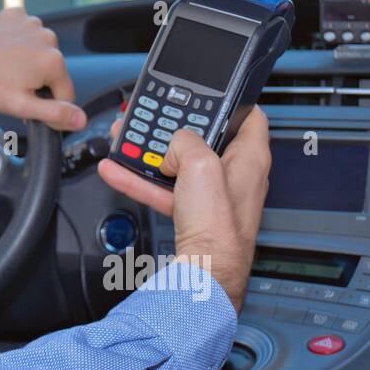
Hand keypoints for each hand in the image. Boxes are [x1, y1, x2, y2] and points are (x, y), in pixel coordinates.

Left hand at [0, 7, 86, 133]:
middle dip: (36, 79)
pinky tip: (0, 51)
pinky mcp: (14, 14)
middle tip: (11, 85)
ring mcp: (30, 22)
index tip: (29, 104)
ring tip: (4, 68)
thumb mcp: (23, 106)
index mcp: (53, 61)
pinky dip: (15, 41)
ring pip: (38, 49)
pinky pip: (23, 31)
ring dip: (26, 59)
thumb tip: (80, 119)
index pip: (64, 91)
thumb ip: (56, 113)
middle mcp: (46, 37)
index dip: (48, 103)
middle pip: (51, 68)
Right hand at [96, 106, 270, 314]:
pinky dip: (143, 180)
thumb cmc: (217, 227)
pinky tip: (118, 171)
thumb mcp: (199, 163)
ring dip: (151, 154)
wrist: (204, 273)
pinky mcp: (194, 213)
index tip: (208, 96)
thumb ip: (184, 141)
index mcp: (250, 158)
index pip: (251, 117)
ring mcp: (214, 195)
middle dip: (174, 130)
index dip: (231, 102)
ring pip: (179, 165)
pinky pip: (165, 188)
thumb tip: (173, 145)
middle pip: (204, 140)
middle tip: (156, 120)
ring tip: (127, 142)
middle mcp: (235, 175)